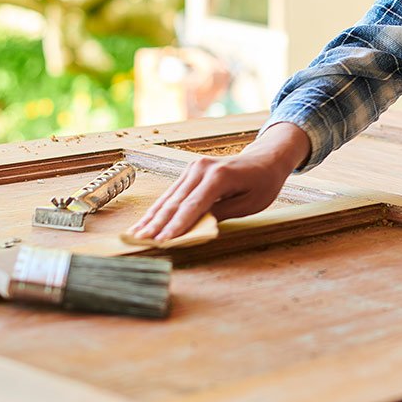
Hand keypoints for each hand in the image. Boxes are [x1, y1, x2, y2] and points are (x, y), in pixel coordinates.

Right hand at [125, 122, 311, 241]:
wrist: (265, 159)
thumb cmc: (262, 183)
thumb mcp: (250, 203)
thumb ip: (221, 213)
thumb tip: (195, 227)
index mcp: (219, 175)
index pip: (193, 206)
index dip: (176, 226)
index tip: (163, 242)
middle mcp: (201, 168)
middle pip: (175, 202)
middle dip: (157, 225)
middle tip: (141, 243)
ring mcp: (193, 168)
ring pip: (168, 198)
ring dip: (151, 218)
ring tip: (136, 236)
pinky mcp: (189, 172)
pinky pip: (171, 194)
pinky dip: (158, 210)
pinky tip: (145, 223)